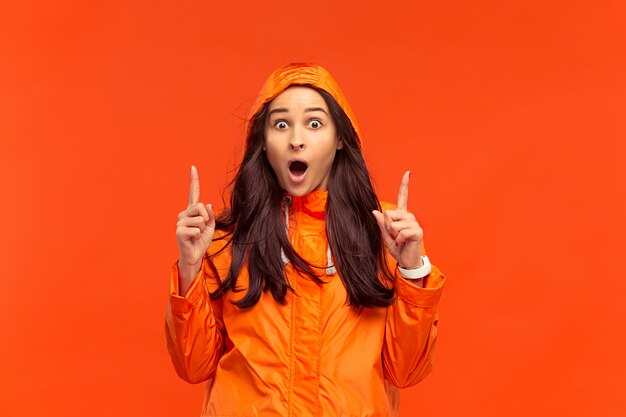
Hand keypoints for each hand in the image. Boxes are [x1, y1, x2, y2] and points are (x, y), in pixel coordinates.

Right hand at [175, 165, 215, 281]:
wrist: (195, 255)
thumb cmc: (201, 240)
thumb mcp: (211, 226)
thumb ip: (210, 215)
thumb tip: (207, 204)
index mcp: (192, 211)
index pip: (194, 193)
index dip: (194, 180)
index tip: (193, 167)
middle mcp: (184, 214)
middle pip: (200, 206)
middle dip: (206, 218)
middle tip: (202, 228)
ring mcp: (180, 222)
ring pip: (200, 219)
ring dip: (202, 229)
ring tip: (196, 235)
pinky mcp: (179, 231)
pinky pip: (196, 229)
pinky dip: (198, 235)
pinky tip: (192, 239)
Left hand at [372, 171, 423, 268]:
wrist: (406, 260)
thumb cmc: (397, 247)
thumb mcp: (386, 235)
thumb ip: (381, 224)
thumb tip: (375, 211)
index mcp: (401, 215)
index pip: (403, 197)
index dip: (404, 185)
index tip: (408, 172)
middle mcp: (409, 216)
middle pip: (389, 213)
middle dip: (387, 226)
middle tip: (394, 236)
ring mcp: (414, 223)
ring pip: (394, 223)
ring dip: (393, 234)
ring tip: (399, 240)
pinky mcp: (418, 231)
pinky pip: (400, 232)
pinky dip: (398, 240)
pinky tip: (403, 243)